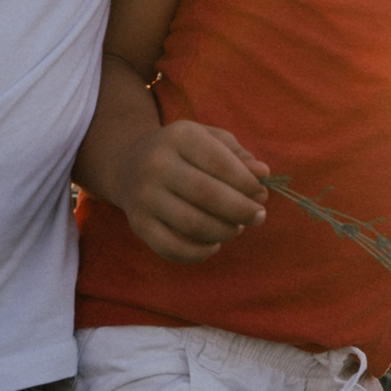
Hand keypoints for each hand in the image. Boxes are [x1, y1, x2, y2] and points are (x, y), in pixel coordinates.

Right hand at [102, 119, 269, 262]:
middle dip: (241, 210)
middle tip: (259, 216)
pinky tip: (214, 244)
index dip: (247, 183)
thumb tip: (262, 174)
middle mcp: (157, 165)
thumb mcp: (210, 140)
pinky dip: (199, 252)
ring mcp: (144, 196)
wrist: (128, 165)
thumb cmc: (184, 153)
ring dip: (224, 231)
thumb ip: (239, 155)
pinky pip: (172, 247)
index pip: (220, 163)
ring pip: (192, 224)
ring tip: (236, 228)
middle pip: (207, 195)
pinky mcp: (138, 224)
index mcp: (179, 137)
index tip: (261, 194)